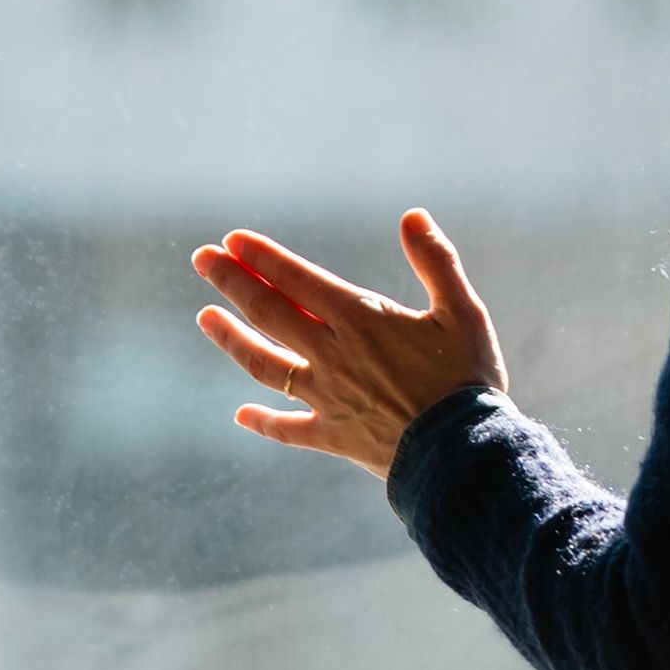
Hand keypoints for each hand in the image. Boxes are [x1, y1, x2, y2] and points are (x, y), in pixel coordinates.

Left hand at [191, 214, 507, 477]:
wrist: (463, 453)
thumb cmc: (467, 380)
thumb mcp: (463, 311)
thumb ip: (436, 261)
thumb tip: (412, 216)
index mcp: (361, 319)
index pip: (297, 279)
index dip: (262, 257)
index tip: (231, 240)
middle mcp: (333, 354)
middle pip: (269, 313)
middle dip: (233, 282)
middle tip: (202, 259)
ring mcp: (327, 397)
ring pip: (265, 364)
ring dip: (232, 338)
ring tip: (205, 318)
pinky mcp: (333, 436)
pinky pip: (288, 429)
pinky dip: (263, 421)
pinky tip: (240, 414)